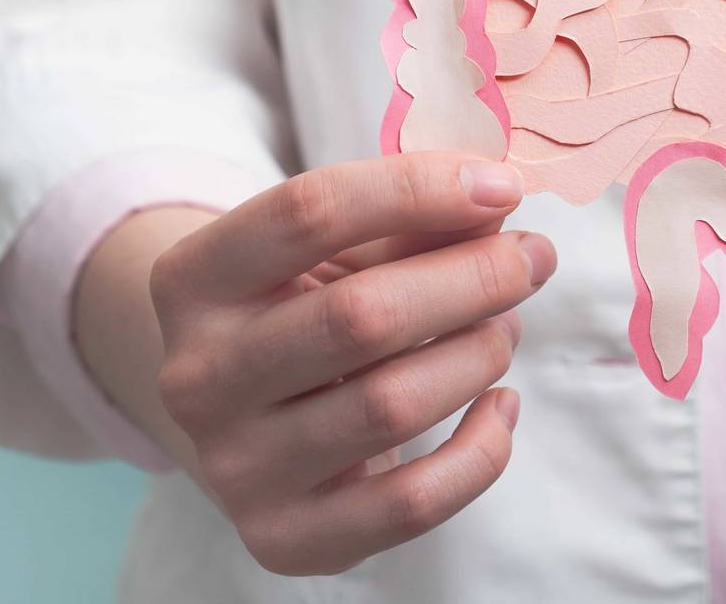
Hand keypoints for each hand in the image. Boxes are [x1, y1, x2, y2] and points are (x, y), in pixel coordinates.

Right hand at [133, 153, 551, 574]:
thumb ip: (413, 219)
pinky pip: (411, 504)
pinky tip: (498, 404)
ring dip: (479, 354)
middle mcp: (197, 377)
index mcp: (194, 280)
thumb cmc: (306, 309)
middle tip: (531, 259)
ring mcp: (235, 468)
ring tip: (504, 328)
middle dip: (472, 279)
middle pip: (360, 315)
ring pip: (393, 406)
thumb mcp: (337, 250)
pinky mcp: (284, 539)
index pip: (308, 212)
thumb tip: (497, 198)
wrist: (244, 422)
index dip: (418, 189)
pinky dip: (481, 450)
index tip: (502, 186)